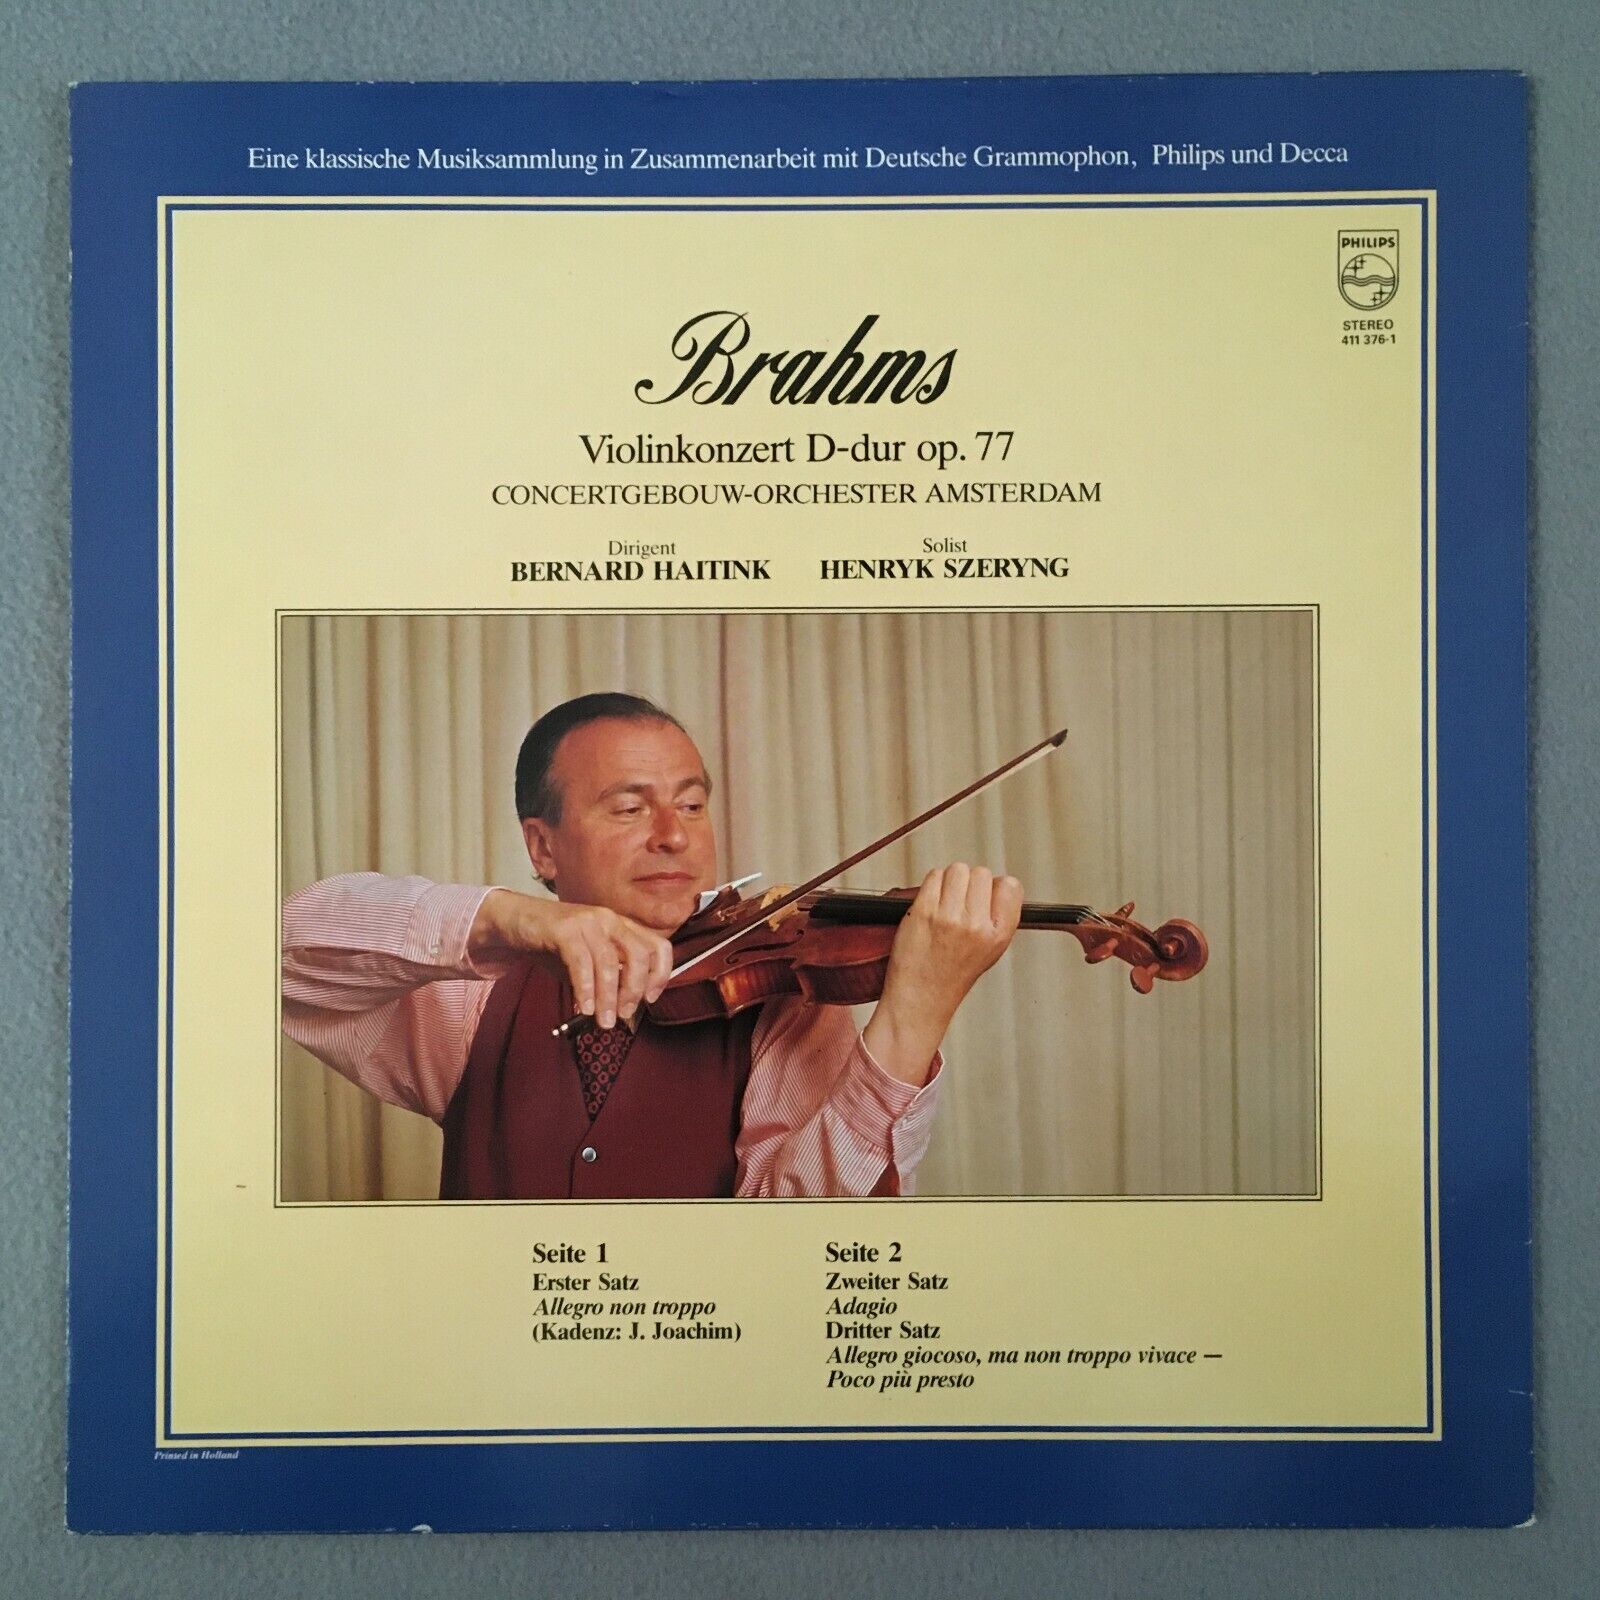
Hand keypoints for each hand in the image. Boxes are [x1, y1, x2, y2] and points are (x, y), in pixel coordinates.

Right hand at [469, 889, 673, 1027]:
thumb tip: (621, 1014)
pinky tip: (583, 1007)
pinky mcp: (563, 928)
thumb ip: (607, 983)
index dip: (660, 975)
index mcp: (623, 927)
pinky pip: (581, 961)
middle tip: (624, 1015)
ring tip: (604, 1021)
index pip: (659, 947)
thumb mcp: (589, 964)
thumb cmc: (556, 946)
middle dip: (634, 989)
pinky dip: (585, 988)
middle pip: (639, 954)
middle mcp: (610, 921)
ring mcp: (588, 921)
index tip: (650, 999)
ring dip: (609, 997)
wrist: (516, 922)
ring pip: (610, 961)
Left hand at [862, 865, 1023, 1085]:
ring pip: (957, 869)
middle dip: (969, 883)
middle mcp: (977, 925)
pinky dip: (931, 884)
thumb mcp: (991, 951)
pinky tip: (929, 904)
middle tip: (958, 902)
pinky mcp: (924, 911)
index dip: (994, 887)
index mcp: (999, 934)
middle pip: (980, 873)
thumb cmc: (950, 976)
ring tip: (944, 902)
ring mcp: (949, 917)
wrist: (920, 999)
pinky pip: (933, 876)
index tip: (984, 897)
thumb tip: (994, 884)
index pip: (1010, 885)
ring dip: (949, 880)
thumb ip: (997, 917)